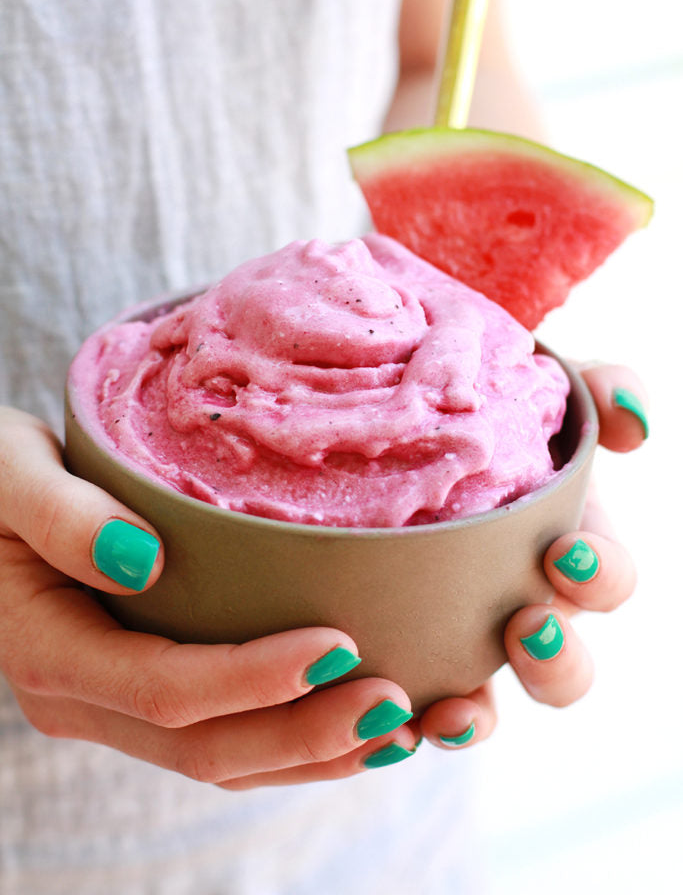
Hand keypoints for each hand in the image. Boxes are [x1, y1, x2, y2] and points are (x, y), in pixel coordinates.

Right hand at [0, 408, 418, 790]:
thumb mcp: (9, 475)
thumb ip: (61, 516)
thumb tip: (143, 557)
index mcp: (54, 653)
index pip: (165, 689)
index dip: (252, 678)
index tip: (337, 645)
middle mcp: (89, 699)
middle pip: (208, 747)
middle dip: (308, 734)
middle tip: (396, 704)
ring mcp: (121, 704)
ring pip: (227, 758)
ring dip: (318, 753)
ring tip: (404, 727)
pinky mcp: (151, 688)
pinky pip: (229, 732)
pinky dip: (299, 737)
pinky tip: (360, 721)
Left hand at [419, 363, 647, 749]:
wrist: (392, 414)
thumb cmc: (479, 405)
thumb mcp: (539, 383)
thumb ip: (599, 388)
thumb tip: (633, 419)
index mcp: (565, 547)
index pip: (609, 579)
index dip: (602, 577)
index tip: (566, 552)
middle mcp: (522, 601)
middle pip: (563, 663)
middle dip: (555, 659)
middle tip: (524, 625)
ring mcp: (462, 635)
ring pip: (489, 701)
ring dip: (480, 716)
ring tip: (452, 712)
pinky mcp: (404, 649)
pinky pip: (411, 703)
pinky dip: (407, 722)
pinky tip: (386, 720)